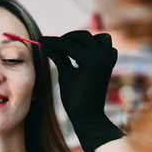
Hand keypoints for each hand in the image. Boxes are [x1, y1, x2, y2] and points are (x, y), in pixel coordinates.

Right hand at [39, 30, 123, 151]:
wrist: (89, 115)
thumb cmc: (74, 98)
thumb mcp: (64, 75)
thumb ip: (57, 56)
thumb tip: (45, 45)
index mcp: (91, 60)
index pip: (68, 44)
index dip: (52, 41)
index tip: (41, 39)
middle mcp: (103, 56)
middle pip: (82, 37)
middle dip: (66, 39)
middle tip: (53, 44)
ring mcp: (108, 59)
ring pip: (99, 38)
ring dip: (84, 40)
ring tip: (71, 46)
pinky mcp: (110, 63)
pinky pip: (107, 47)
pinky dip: (97, 46)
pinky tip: (85, 52)